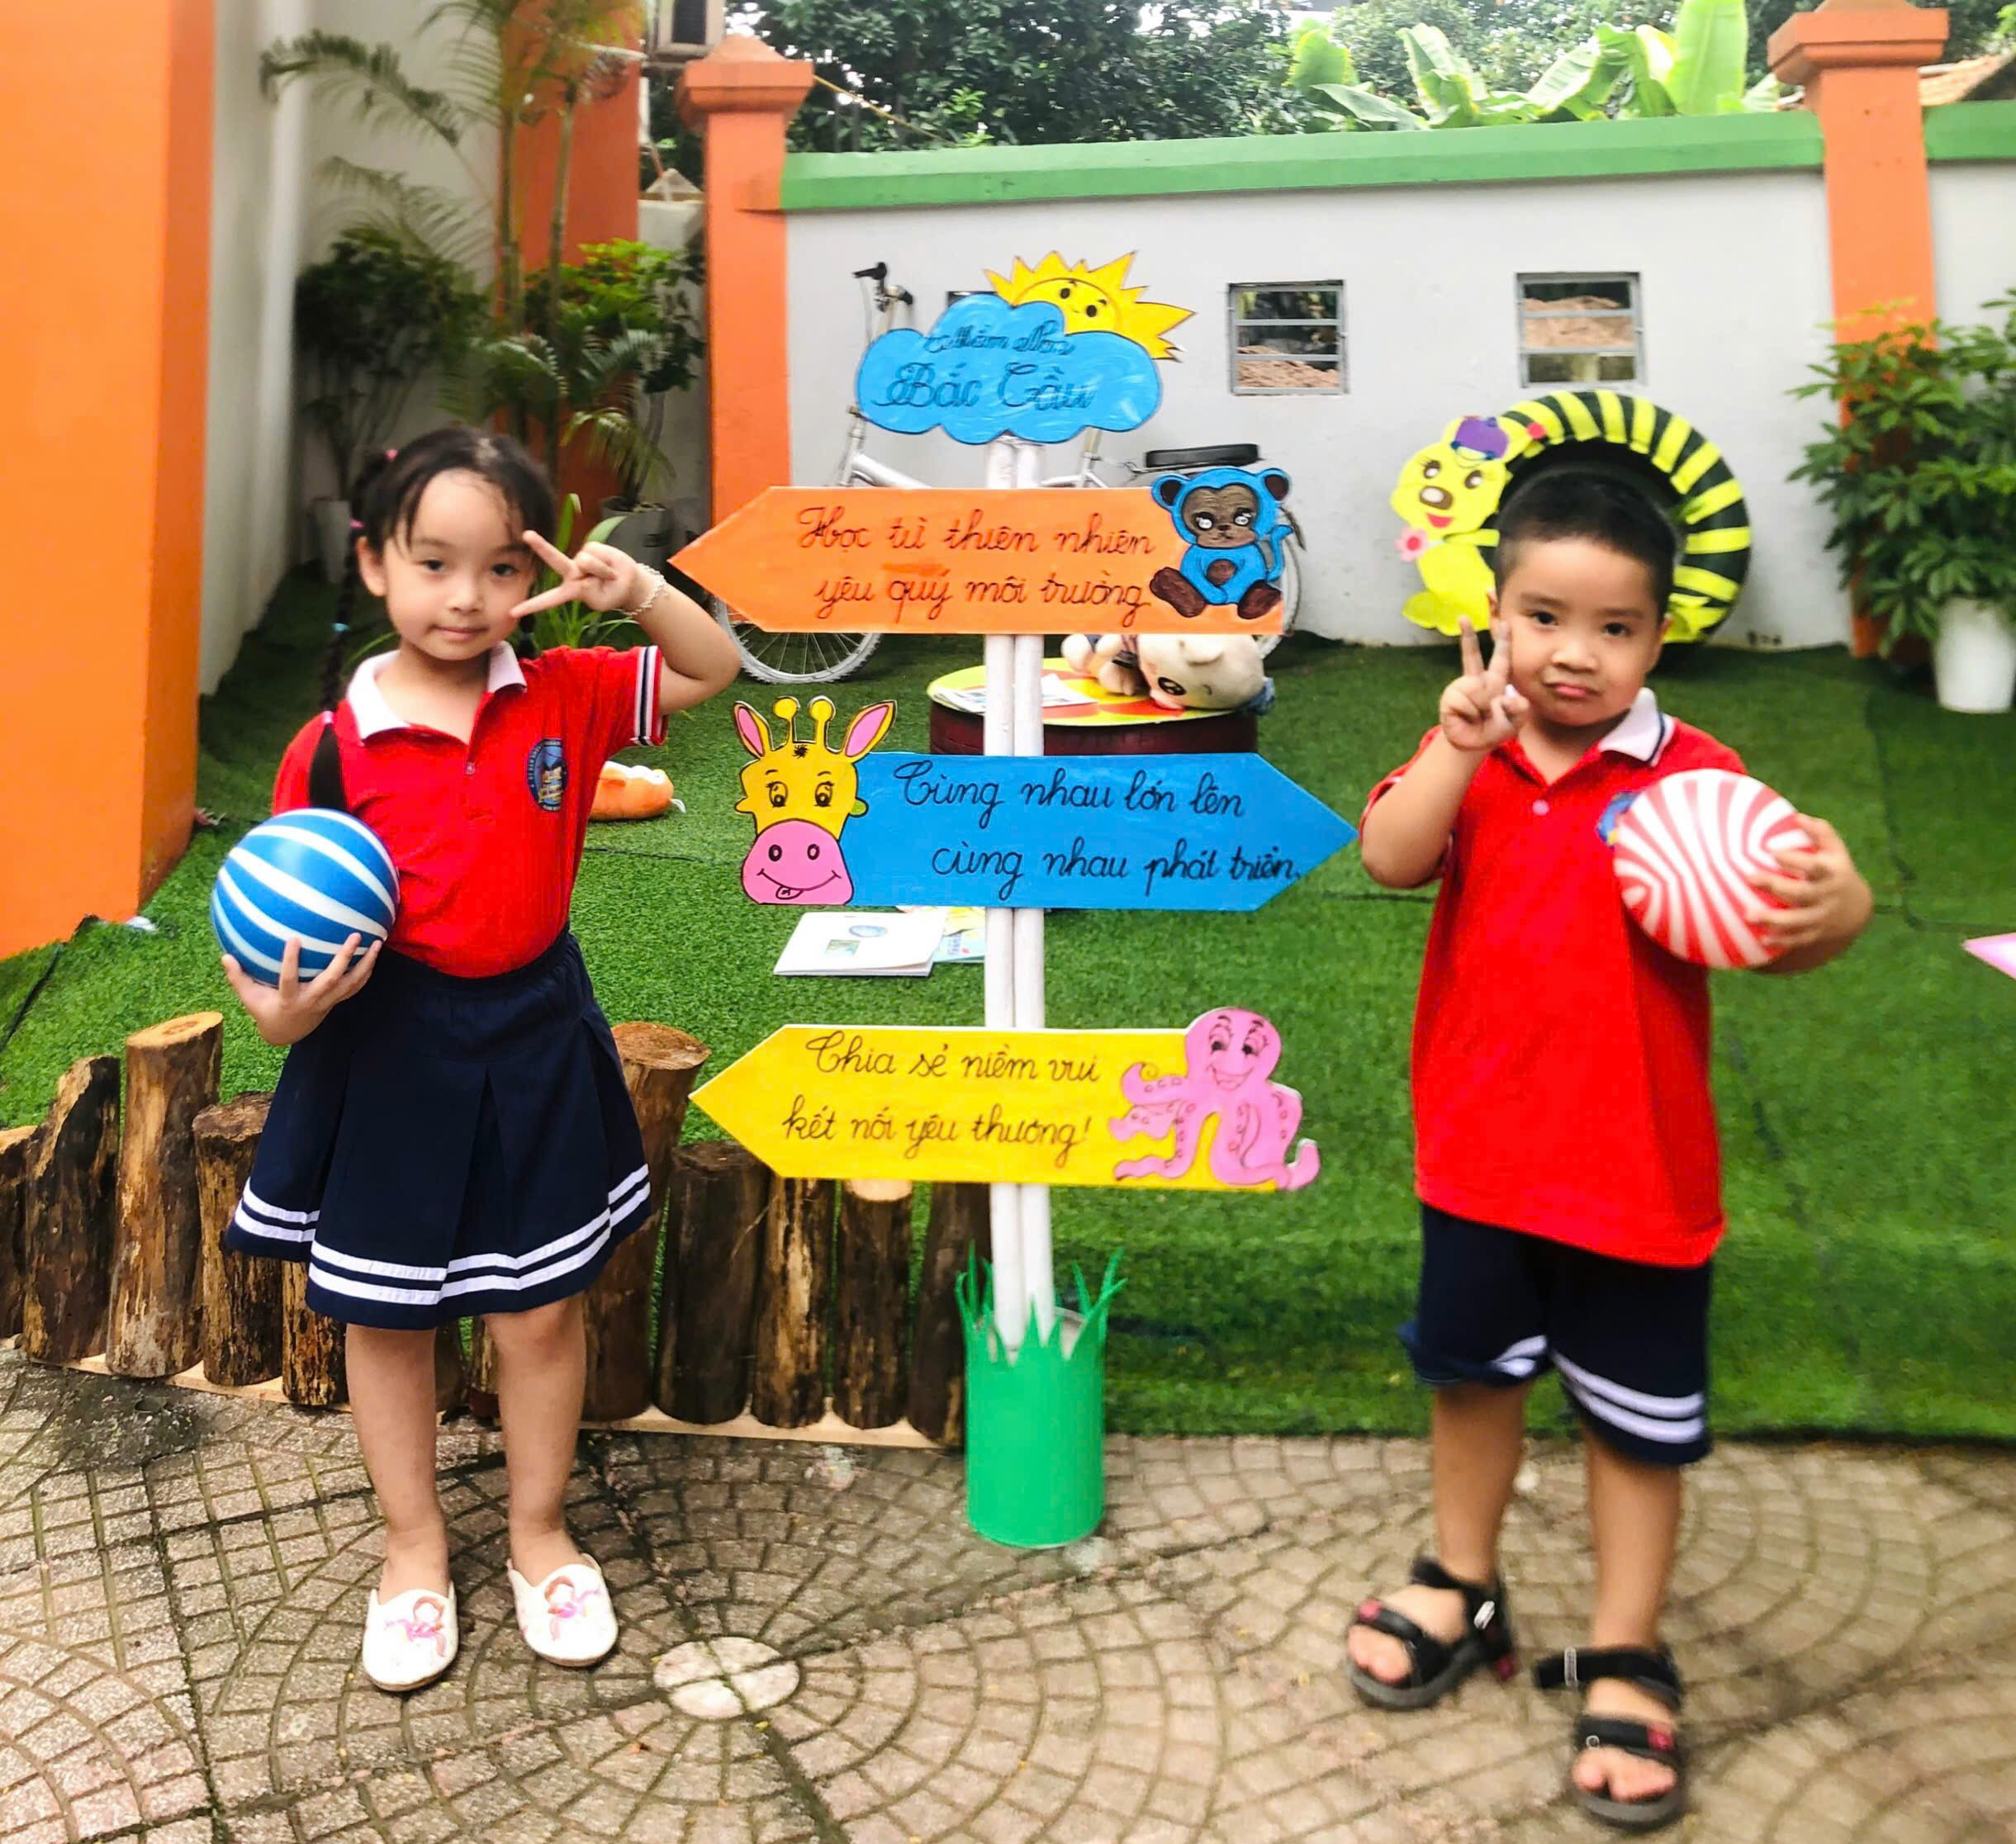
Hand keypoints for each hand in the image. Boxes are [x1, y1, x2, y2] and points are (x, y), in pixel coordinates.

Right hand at [221, 936, 380, 1045]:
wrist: (288, 1032)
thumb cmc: (266, 1010)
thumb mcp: (249, 997)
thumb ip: (238, 977)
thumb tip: (225, 956)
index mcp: (290, 999)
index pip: (289, 979)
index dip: (291, 961)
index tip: (294, 939)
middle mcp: (313, 1000)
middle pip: (332, 979)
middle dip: (344, 958)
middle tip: (353, 936)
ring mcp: (328, 1001)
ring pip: (351, 983)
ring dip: (365, 963)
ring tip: (376, 943)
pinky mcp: (337, 1000)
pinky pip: (356, 986)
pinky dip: (367, 971)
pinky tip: (375, 953)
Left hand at [511, 534, 644, 617]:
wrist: (629, 584)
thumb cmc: (611, 595)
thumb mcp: (601, 602)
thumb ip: (588, 590)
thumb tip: (581, 568)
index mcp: (570, 591)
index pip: (548, 599)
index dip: (532, 605)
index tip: (514, 612)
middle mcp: (571, 573)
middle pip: (554, 559)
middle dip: (541, 547)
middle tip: (526, 534)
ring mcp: (580, 559)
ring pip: (586, 561)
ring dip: (602, 571)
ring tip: (609, 576)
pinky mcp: (591, 547)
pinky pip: (597, 552)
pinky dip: (606, 562)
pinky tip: (610, 566)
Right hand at [1439, 616, 1526, 753]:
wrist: (1472, 745)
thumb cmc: (1495, 730)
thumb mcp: (1516, 722)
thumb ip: (1520, 708)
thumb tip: (1505, 697)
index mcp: (1495, 682)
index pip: (1502, 659)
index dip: (1504, 641)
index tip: (1506, 623)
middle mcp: (1476, 681)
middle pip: (1472, 655)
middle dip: (1467, 636)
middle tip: (1463, 617)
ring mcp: (1461, 688)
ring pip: (1477, 690)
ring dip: (1481, 708)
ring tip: (1478, 717)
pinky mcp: (1450, 697)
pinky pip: (1464, 701)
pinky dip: (1469, 713)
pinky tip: (1466, 718)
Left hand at [1747, 815, 1872, 955]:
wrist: (1856, 908)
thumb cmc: (1835, 870)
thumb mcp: (1836, 851)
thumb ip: (1821, 833)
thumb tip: (1798, 817)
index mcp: (1831, 873)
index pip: (1814, 867)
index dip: (1795, 860)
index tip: (1772, 852)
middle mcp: (1827, 896)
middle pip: (1801, 893)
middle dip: (1775, 887)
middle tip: (1749, 878)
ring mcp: (1822, 917)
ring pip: (1797, 921)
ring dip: (1772, 919)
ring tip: (1747, 915)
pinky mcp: (1816, 933)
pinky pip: (1798, 939)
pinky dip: (1781, 940)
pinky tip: (1761, 938)